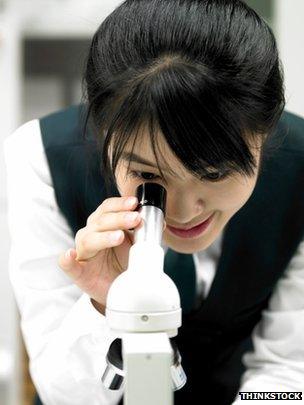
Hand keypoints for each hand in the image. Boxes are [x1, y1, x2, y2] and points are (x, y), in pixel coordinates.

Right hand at [58, 196, 144, 310]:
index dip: (120, 204)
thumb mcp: (135, 244)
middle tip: (135, 219)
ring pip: (89, 239)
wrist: (118, 288)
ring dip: (104, 236)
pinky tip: (70, 255)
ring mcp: (83, 252)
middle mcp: (90, 234)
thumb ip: (143, 232)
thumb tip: (161, 222)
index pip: (107, 208)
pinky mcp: (78, 272)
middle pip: (101, 221)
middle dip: (120, 218)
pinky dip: (67, 259)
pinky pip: (68, 265)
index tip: (135, 203)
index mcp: (102, 224)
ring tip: (119, 236)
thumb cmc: (123, 262)